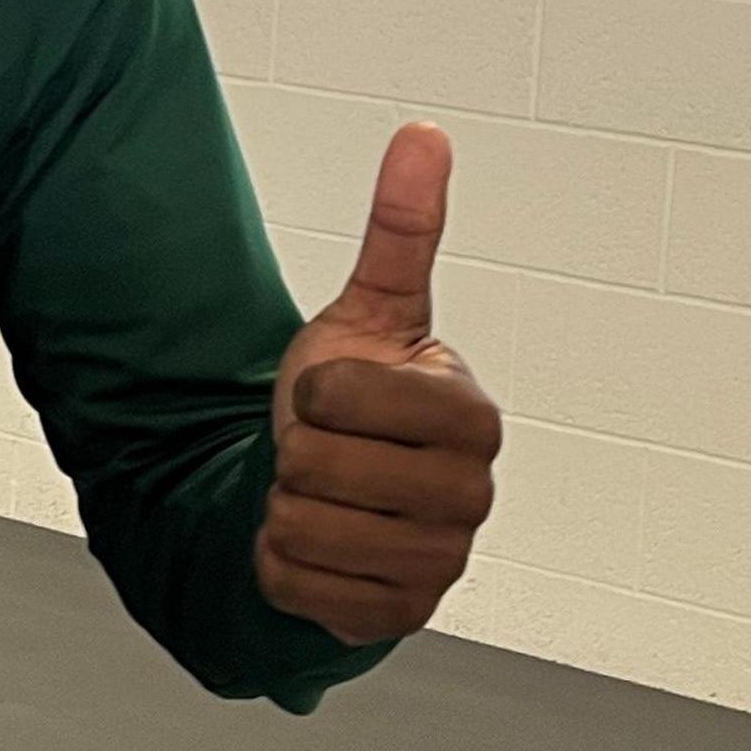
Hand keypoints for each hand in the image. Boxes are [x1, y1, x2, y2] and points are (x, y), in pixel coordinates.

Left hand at [256, 121, 499, 645]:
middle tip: (322, 449)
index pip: (338, 397)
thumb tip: (425, 133)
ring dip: (284, 508)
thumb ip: (402, 229)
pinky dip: (280, 564)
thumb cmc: (351, 398)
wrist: (328, 491)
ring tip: (319, 494)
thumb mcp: (369, 311)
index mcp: (469, 415)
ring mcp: (439, 563)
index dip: (310, 392)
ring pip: (301, 527)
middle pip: (316, 467)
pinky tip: (313, 544)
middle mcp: (470, 495)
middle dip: (295, 453)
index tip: (331, 394)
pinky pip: (295, 585)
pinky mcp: (396, 617)